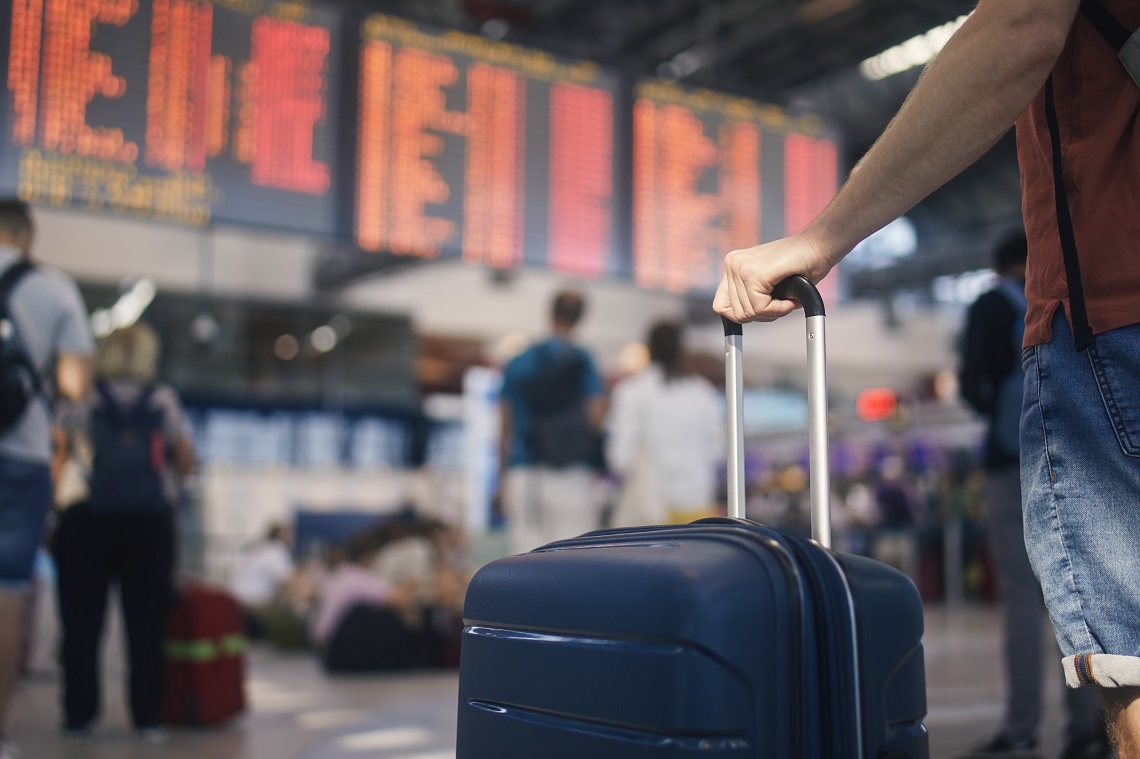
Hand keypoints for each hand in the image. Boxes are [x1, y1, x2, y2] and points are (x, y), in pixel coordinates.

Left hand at [713, 233, 832, 322]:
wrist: (820, 245)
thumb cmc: (800, 264)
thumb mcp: (766, 284)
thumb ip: (749, 297)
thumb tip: (736, 319)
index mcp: (733, 265)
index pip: (721, 306)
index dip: (744, 315)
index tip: (764, 309)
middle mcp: (732, 264)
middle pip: (736, 313)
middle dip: (762, 314)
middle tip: (782, 303)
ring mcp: (741, 267)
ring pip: (748, 313)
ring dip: (773, 312)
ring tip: (788, 298)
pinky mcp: (754, 273)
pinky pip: (760, 308)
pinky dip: (779, 310)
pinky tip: (791, 299)